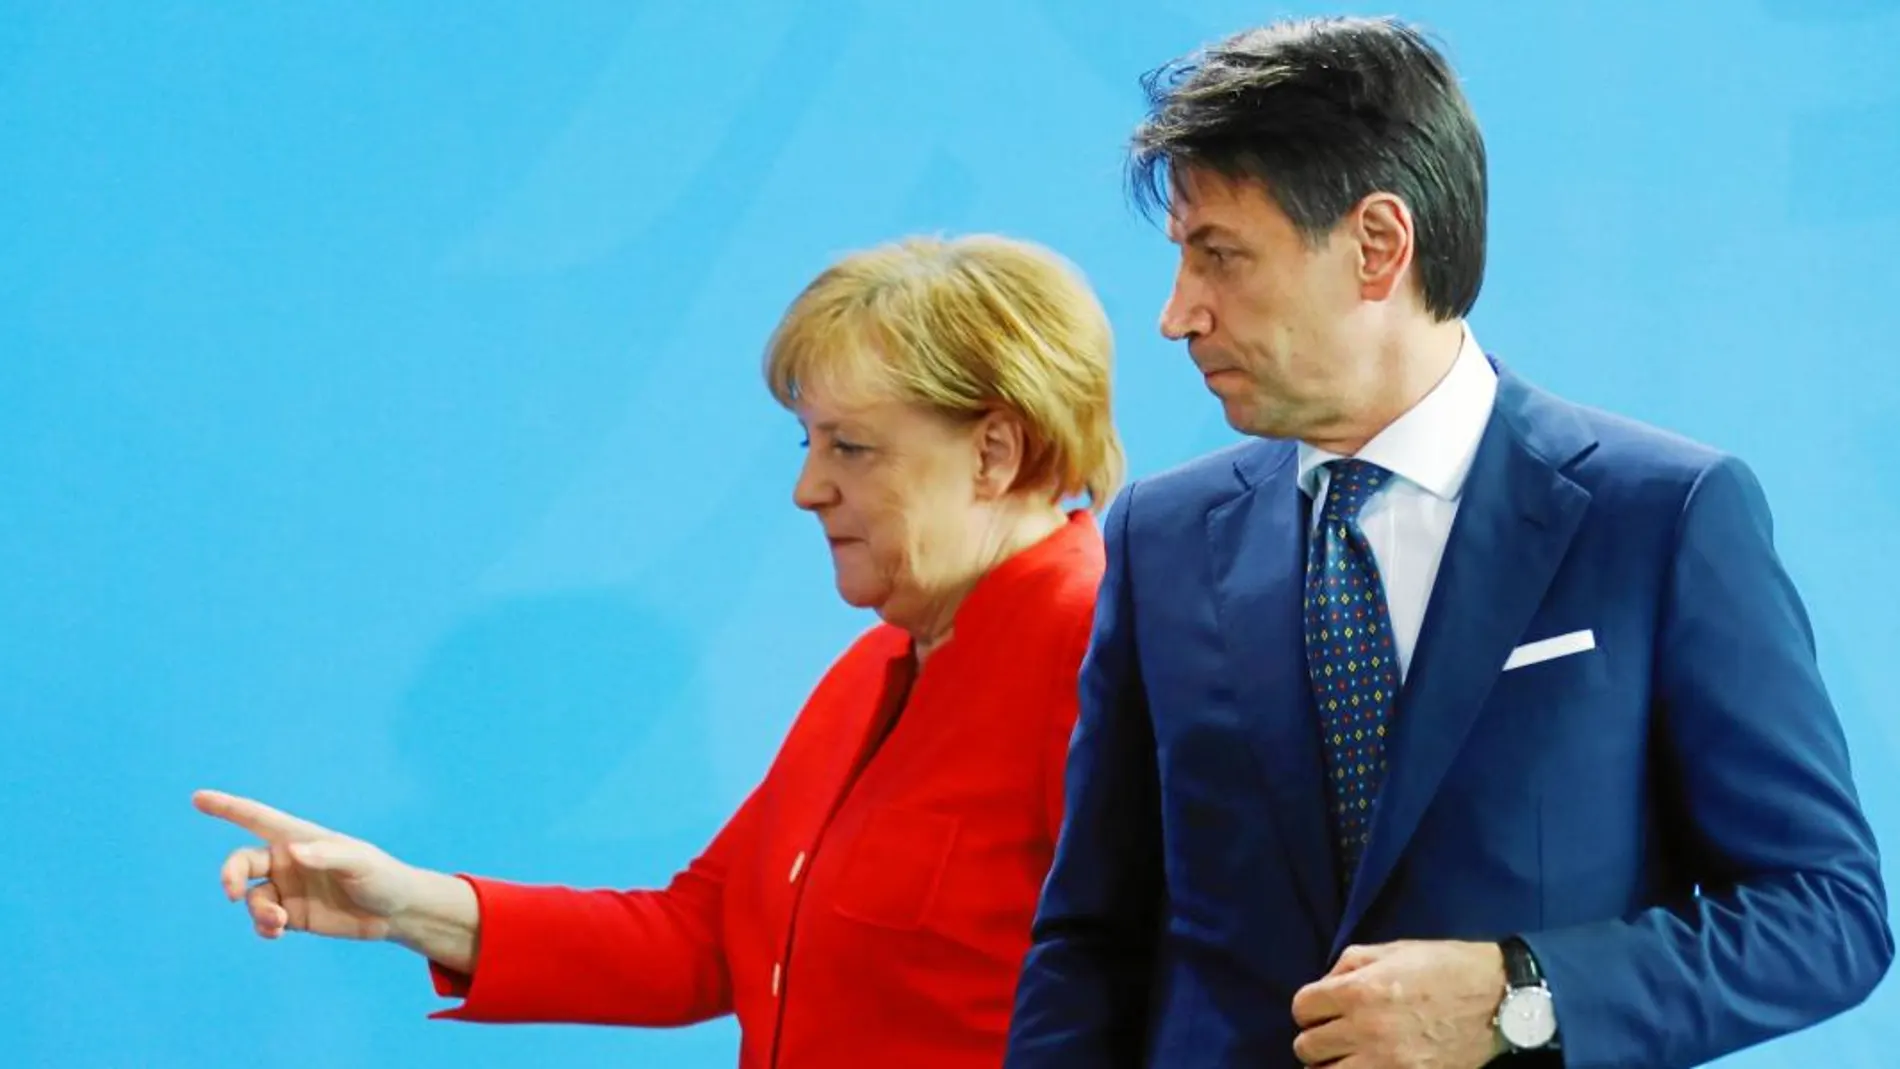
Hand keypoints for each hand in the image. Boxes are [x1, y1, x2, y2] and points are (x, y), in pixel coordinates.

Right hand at [194, 788, 422, 940]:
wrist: (395, 912)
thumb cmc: (382, 877)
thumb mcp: (359, 863)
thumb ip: (327, 855)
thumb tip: (291, 851)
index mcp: (300, 838)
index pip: (257, 818)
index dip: (227, 807)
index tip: (198, 798)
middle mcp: (288, 861)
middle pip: (241, 862)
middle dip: (230, 875)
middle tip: (233, 893)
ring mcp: (288, 889)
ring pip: (251, 897)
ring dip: (257, 911)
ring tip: (279, 923)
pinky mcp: (292, 916)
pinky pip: (263, 921)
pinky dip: (264, 927)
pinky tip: (278, 931)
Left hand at [1290, 940, 1505, 1068]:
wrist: (1498, 999)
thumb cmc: (1445, 967)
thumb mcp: (1393, 950)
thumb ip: (1349, 964)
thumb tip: (1324, 985)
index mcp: (1358, 991)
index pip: (1301, 1008)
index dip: (1310, 1008)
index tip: (1322, 1011)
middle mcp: (1366, 1030)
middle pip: (1307, 1047)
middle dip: (1317, 1039)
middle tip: (1336, 1036)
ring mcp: (1387, 1063)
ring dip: (1331, 1067)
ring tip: (1347, 1058)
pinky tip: (1368, 1067)